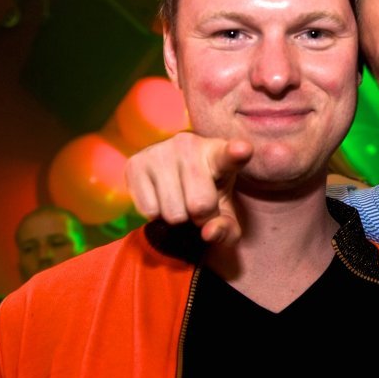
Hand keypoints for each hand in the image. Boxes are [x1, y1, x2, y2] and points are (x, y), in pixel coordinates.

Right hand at [125, 132, 252, 244]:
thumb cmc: (207, 194)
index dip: (236, 153)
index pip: (229, 155)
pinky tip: (159, 198)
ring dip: (177, 218)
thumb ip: (227, 229)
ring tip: (178, 200)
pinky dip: (156, 215)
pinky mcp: (135, 163)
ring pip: (173, 212)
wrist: (172, 176)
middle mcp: (189, 145)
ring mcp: (160, 151)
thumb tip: (209, 232)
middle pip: (200, 205)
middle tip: (197, 205)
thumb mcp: (224, 213)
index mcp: (220, 153)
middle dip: (200, 217)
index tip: (242, 150)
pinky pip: (149, 211)